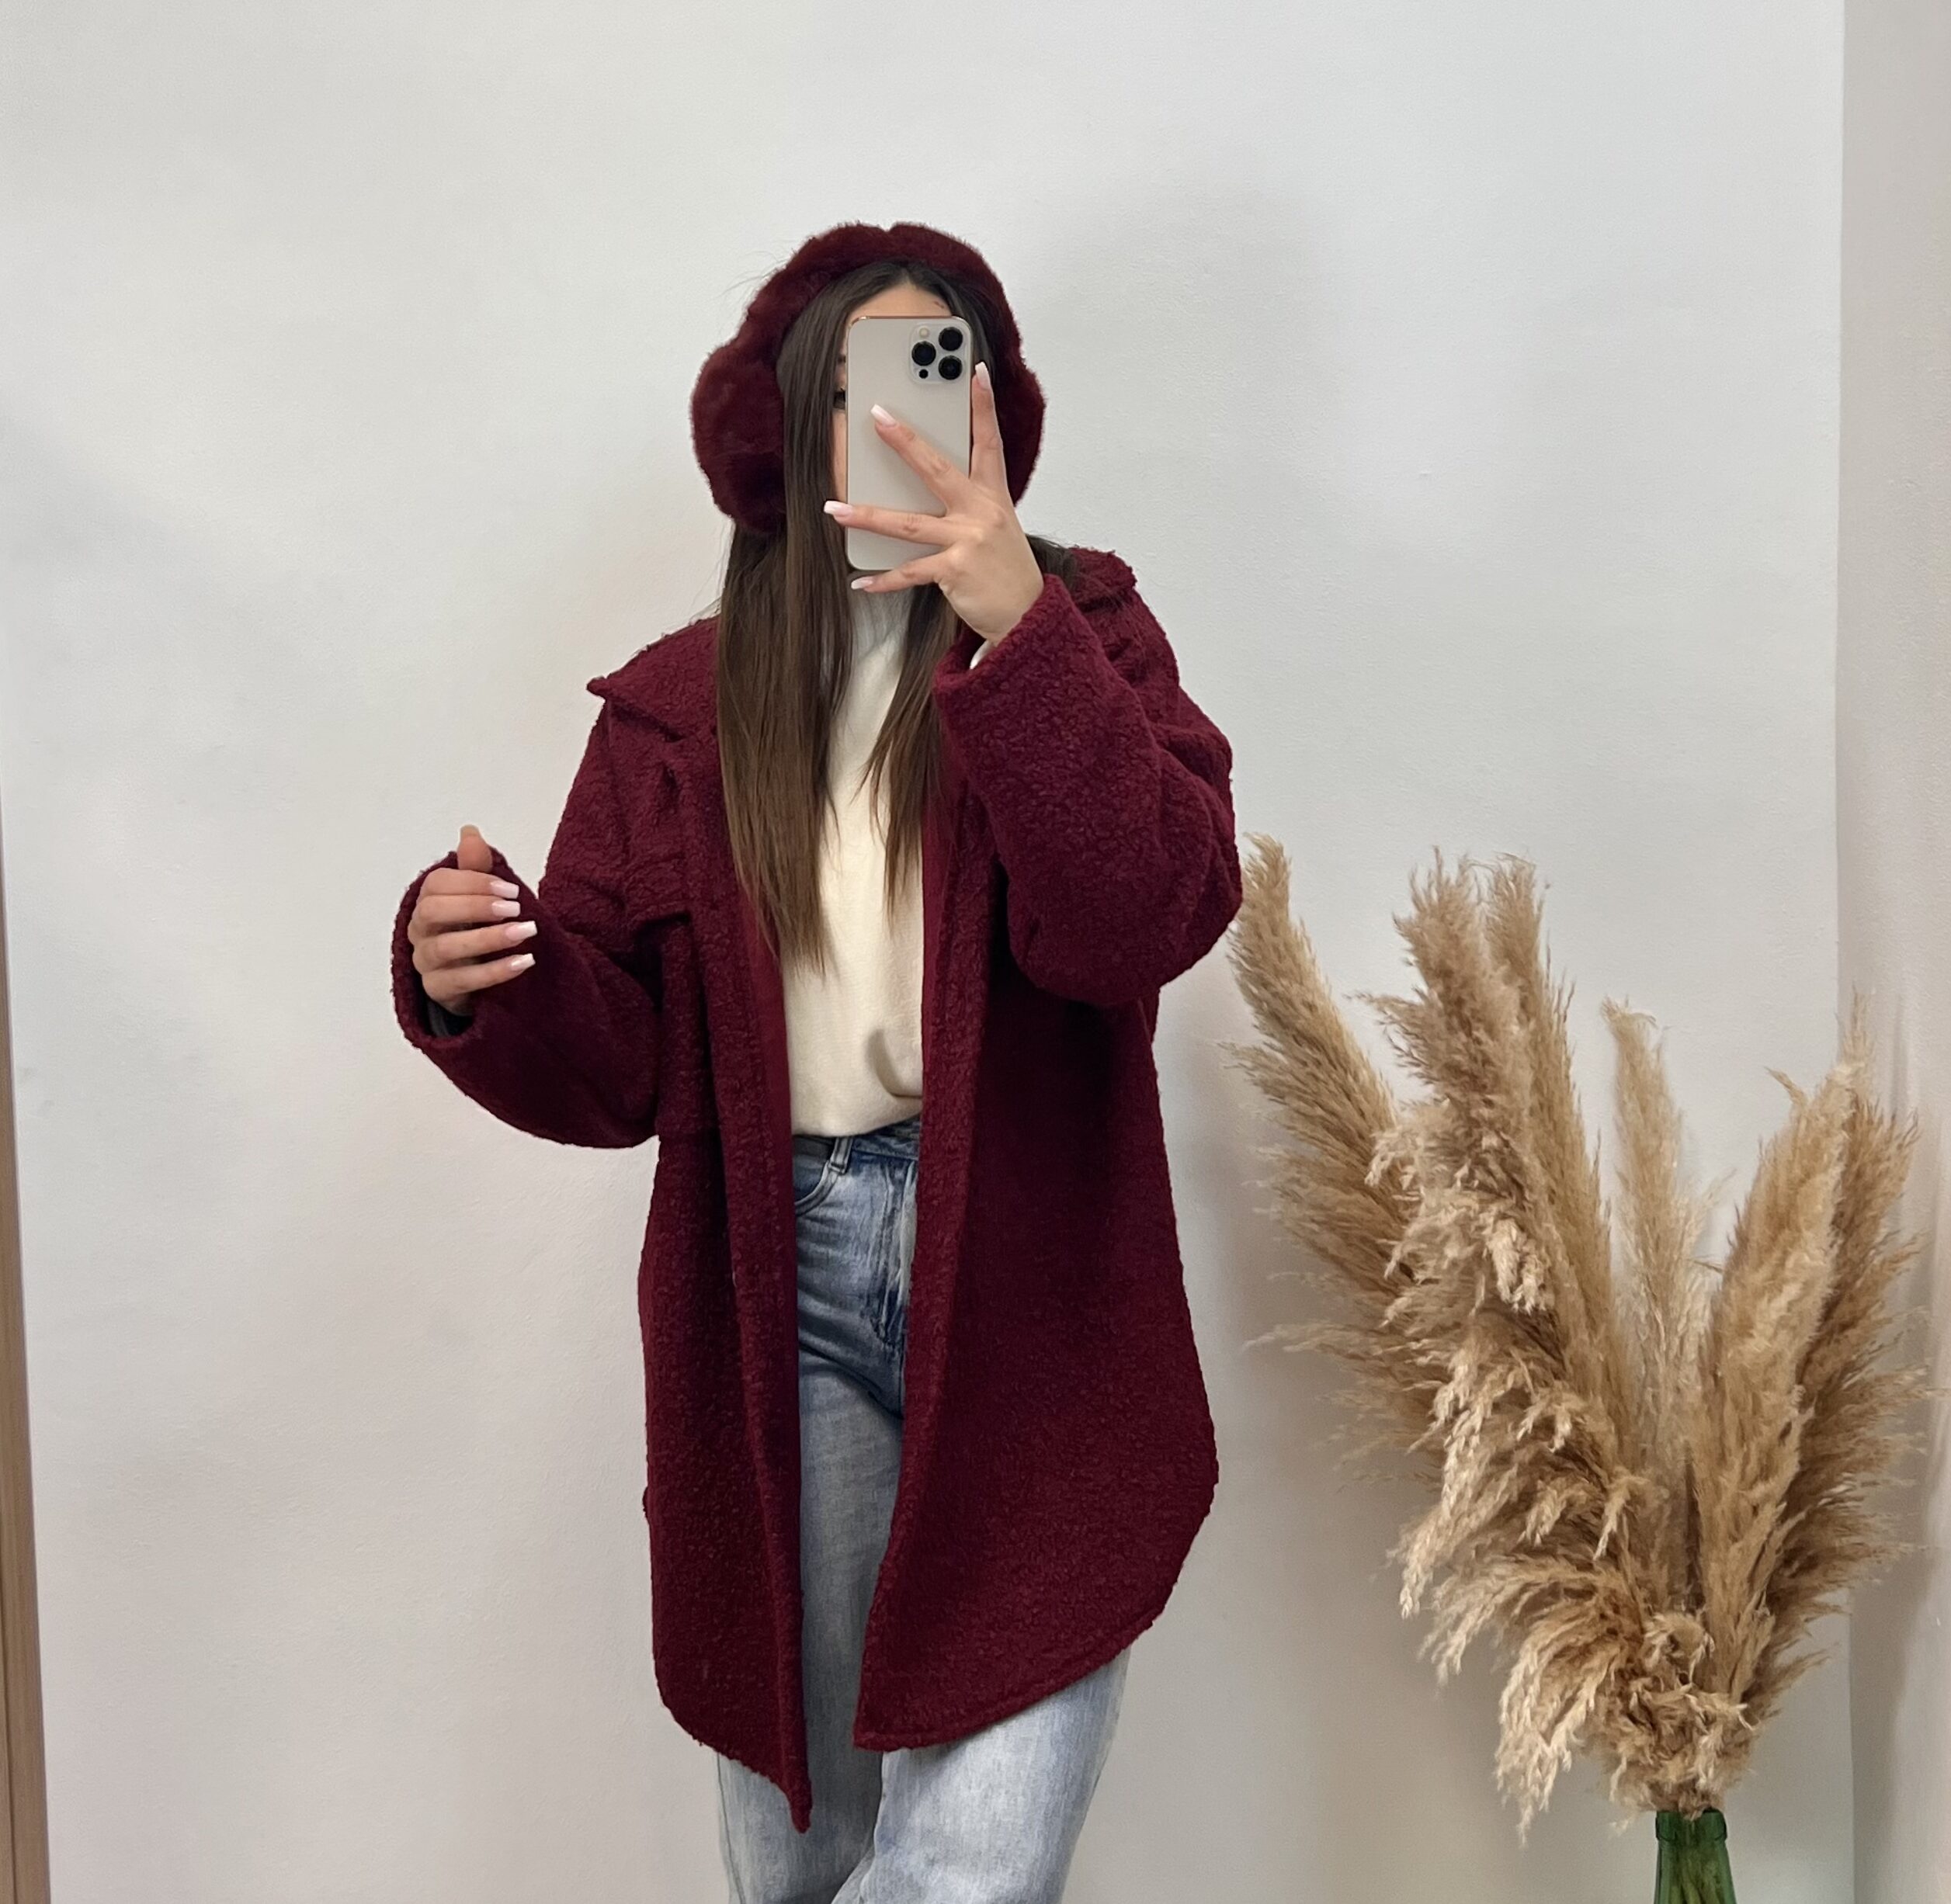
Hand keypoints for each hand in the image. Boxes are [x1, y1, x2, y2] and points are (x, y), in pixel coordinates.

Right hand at [408, 824, 537, 1013]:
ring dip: (488, 938)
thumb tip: (469, 832)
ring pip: (445, 948)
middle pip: (432, 911)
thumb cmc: (476, 931)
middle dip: (475, 906)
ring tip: (526, 932)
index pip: (436, 885)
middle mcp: (420, 931)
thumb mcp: (482, 898)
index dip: (472, 883)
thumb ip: (476, 868)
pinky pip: (461, 982)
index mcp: (428, 902)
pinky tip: (524, 962)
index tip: (511, 889)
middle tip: (515, 908)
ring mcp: (425, 962)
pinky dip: (495, 971)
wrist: (473, 979)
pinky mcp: (438, 991)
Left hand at [824, 360, 1045, 641]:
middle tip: (876, 416)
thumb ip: (969, 504)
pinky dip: (883, 580)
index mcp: (993, 496)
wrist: (1026, 614)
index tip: (977, 373)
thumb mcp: (998, 527)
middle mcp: (981, 512)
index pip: (989, 442)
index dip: (984, 406)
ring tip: (835, 509)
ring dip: (866, 515)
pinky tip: (860, 582)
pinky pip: (909, 571)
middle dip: (904, 441)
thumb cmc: (1007, 570)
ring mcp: (968, 540)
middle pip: (936, 469)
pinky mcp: (955, 570)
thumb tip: (922, 489)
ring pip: (907, 523)